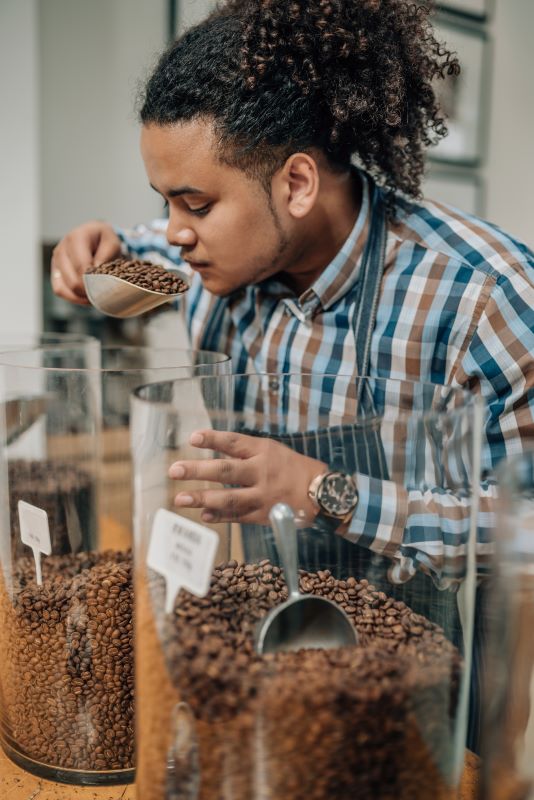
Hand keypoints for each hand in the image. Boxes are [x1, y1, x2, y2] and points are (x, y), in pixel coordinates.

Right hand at [51, 221, 121, 304]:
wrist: (95, 238)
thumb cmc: (104, 242)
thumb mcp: (113, 244)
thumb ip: (106, 257)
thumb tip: (96, 274)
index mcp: (76, 238)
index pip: (82, 266)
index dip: (94, 282)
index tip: (106, 288)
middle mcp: (62, 249)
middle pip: (72, 281)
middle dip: (89, 292)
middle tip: (103, 295)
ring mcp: (56, 261)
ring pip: (63, 288)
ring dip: (81, 297)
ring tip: (95, 297)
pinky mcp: (55, 272)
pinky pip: (59, 290)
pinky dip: (73, 298)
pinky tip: (86, 297)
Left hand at [168, 430, 326, 525]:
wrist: (323, 493)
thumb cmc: (295, 469)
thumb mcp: (274, 451)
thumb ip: (246, 452)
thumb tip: (216, 453)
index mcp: (264, 451)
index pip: (234, 442)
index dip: (212, 439)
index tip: (192, 438)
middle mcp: (261, 472)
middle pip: (225, 471)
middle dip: (197, 470)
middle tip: (174, 470)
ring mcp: (262, 496)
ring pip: (228, 498)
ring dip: (202, 498)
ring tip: (180, 498)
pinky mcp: (264, 515)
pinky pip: (238, 516)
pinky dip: (220, 517)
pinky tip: (204, 515)